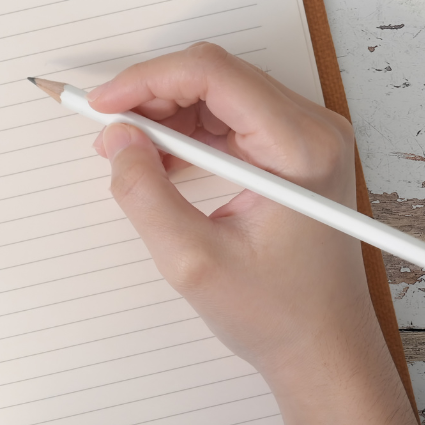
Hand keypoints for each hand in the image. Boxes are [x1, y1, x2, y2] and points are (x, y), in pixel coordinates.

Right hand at [91, 42, 424, 424]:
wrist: (322, 350)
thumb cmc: (277, 315)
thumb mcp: (192, 261)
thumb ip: (145, 194)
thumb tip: (118, 138)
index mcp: (301, 147)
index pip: (214, 74)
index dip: (147, 80)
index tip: (101, 105)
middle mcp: (312, 129)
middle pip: (214, 75)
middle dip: (151, 96)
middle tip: (108, 133)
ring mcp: (304, 137)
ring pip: (216, 91)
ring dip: (165, 114)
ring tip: (130, 155)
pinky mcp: (290, 150)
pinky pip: (226, 117)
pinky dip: (184, 132)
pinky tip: (161, 165)